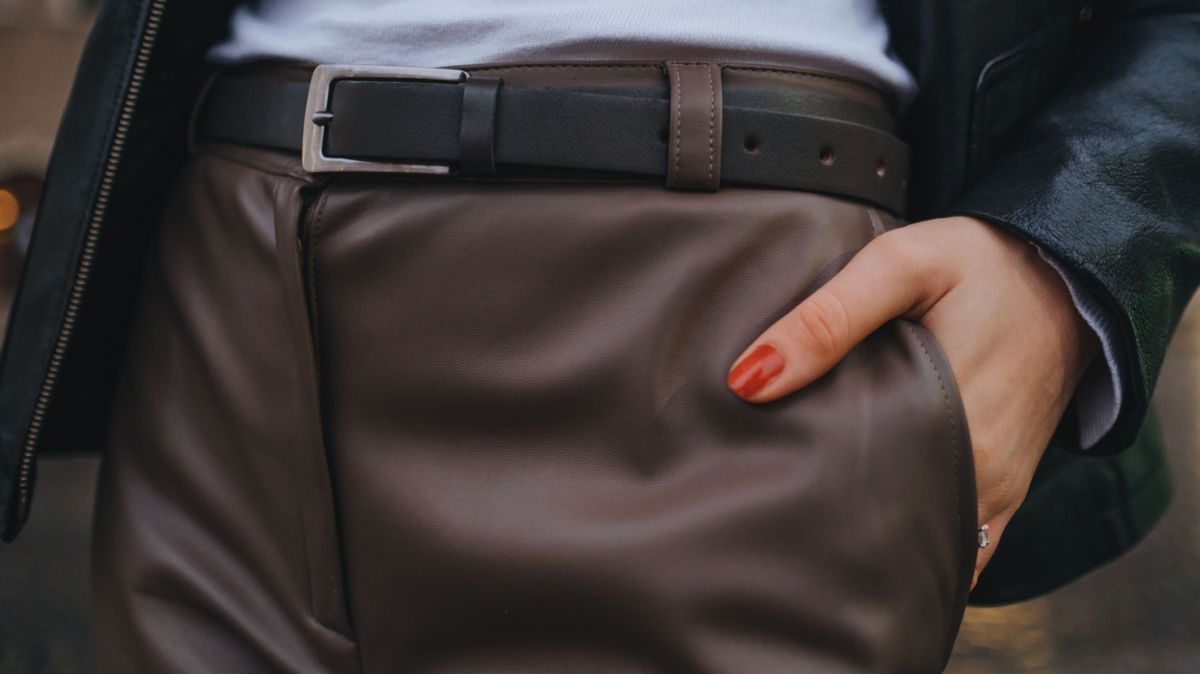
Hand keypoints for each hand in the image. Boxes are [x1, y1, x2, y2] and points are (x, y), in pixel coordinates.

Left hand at [725, 216, 1098, 586]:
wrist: (1072, 272)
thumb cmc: (983, 264)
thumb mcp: (901, 266)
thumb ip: (827, 318)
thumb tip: (748, 380)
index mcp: (956, 430)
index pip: (863, 503)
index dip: (807, 506)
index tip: (759, 495)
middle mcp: (983, 477)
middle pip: (887, 530)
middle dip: (829, 527)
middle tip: (770, 503)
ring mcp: (998, 488)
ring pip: (922, 539)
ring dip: (869, 534)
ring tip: (807, 512)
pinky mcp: (1006, 486)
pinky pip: (956, 537)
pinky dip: (913, 535)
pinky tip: (863, 517)